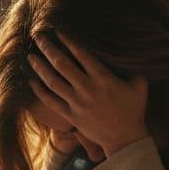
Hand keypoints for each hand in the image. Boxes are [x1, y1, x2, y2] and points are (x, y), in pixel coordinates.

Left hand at [27, 31, 149, 157]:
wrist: (125, 139)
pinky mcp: (71, 116)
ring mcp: (77, 103)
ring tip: (29, 56)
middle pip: (62, 64)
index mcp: (103, 78)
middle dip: (48, 48)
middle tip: (37, 36)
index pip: (81, 54)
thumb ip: (133, 67)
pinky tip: (30, 81)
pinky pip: (51, 102)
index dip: (68, 40)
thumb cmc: (134, 110)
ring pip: (52, 82)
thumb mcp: (139, 85)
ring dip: (39, 67)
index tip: (57, 29)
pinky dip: (39, 91)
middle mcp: (87, 89)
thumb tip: (129, 50)